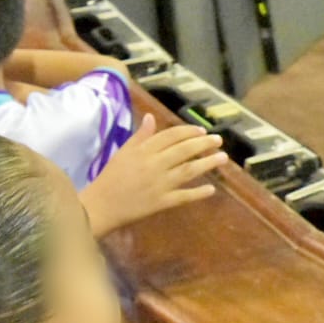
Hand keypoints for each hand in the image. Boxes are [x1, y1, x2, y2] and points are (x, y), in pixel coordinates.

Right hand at [79, 115, 227, 233]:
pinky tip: (211, 189)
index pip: (171, 136)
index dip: (188, 132)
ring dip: (207, 164)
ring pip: (188, 171)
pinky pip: (183, 197)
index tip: (202, 131)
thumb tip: (151, 117)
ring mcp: (159, 184)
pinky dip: (198, 193)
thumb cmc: (111, 177)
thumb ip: (139, 136)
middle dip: (204, 144)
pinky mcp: (161, 203)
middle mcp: (154, 165)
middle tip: (219, 141)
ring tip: (222, 158)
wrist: (100, 205)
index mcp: (143, 151)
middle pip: (184, 151)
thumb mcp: (123, 152)